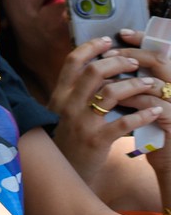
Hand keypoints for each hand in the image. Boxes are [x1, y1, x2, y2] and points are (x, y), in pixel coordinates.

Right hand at [45, 34, 170, 184]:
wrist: (60, 173)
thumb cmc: (64, 141)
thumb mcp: (60, 113)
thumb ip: (72, 94)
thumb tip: (92, 73)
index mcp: (59, 95)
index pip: (73, 62)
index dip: (91, 47)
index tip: (108, 41)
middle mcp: (67, 105)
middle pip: (94, 71)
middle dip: (119, 62)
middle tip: (136, 62)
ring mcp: (81, 122)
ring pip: (111, 93)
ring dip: (135, 85)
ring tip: (150, 84)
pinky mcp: (95, 140)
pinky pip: (124, 122)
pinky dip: (143, 115)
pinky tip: (155, 112)